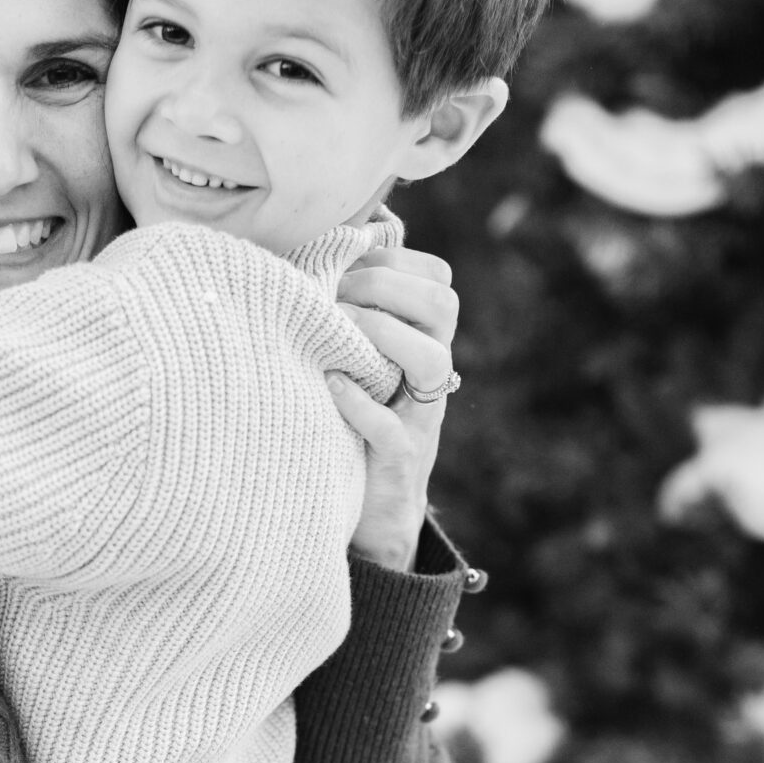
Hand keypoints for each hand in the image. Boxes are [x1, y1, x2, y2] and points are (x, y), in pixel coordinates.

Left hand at [329, 248, 458, 570]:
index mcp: (426, 341)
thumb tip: (321, 255)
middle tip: (335, 296)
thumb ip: (352, 315)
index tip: (343, 266)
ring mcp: (421, 416)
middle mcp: (432, 374)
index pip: (438, 279)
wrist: (373, 507)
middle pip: (442, 306)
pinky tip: (330, 384)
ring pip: (431, 361)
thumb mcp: (360, 363)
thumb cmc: (354, 420)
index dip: (393, 261)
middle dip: (385, 287)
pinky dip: (360, 404)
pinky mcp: (400, 459)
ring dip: (381, 334)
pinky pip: (392, 429)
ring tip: (336, 330)